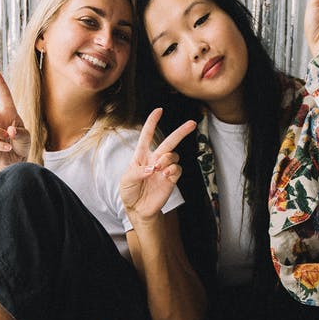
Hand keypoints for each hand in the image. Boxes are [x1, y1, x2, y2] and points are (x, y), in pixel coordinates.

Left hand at [120, 109, 196, 224]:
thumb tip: (152, 168)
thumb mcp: (126, 181)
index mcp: (141, 156)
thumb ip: (137, 172)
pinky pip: (178, 168)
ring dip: (167, 159)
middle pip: (169, 141)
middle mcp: (155, 159)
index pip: (147, 135)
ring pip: (173, 155)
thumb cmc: (129, 192)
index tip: (159, 110)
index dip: (152, 122)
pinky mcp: (171, 179)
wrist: (139, 209)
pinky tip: (166, 175)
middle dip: (181, 131)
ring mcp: (164, 169)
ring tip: (158, 170)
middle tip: (192, 123)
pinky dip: (173, 170)